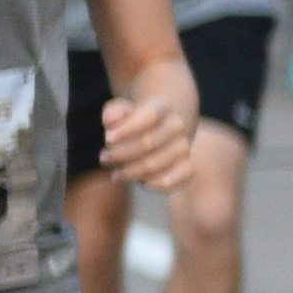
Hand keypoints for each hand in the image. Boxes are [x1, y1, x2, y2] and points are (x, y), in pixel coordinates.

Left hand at [96, 73, 203, 194]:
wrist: (162, 131)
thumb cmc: (134, 123)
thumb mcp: (121, 111)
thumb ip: (113, 113)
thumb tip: (112, 120)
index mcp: (164, 108)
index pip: (150, 117)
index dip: (128, 129)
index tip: (108, 139)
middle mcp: (178, 126)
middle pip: (148, 143)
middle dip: (121, 154)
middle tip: (105, 157)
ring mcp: (185, 148)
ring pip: (154, 165)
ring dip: (130, 172)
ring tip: (116, 174)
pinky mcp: (188, 169)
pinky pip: (171, 182)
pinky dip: (153, 184)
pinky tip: (140, 182)